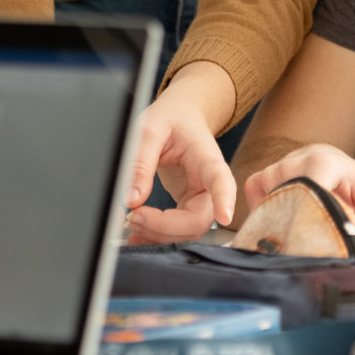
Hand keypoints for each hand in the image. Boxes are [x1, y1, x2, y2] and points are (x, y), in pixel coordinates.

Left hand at [124, 64, 237, 244]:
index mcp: (208, 158)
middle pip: (199, 219)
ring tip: (129, 222)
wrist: (180, 118)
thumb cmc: (171, 119)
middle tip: (132, 217)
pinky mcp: (187, 207)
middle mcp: (209, 185)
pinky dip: (156, 237)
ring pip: (187, 232)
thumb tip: (131, 200)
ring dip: (158, 235)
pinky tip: (137, 234)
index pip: (221, 180)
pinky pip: (177, 231)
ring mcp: (199, 199)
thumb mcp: (151, 130)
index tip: (224, 216)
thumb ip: (141, 162)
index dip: (224, 199)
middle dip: (165, 227)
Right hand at [243, 143, 354, 229]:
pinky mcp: (261, 176)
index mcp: (322, 162)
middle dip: (295, 224)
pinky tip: (278, 218)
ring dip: (281, 218)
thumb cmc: (347, 179)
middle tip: (306, 243)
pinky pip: (253, 194)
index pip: (309, 185)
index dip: (310, 212)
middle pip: (286, 197)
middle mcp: (294, 161)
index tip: (315, 234)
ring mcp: (275, 168)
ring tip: (296, 230)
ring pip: (268, 199)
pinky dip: (260, 209)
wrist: (330, 161)